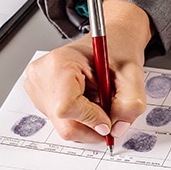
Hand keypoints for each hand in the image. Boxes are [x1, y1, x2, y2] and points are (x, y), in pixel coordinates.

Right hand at [25, 0, 151, 141]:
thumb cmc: (117, 50)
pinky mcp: (41, 99)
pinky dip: (82, 119)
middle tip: (110, 113)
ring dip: (89, 122)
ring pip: (65, 127)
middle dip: (93, 126)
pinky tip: (90, 101)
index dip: (92, 119)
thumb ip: (130, 104)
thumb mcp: (132, 74)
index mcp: (60, 63)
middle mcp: (42, 76)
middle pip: (65, 123)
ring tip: (100, 100)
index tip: (109, 117)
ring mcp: (38, 89)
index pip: (66, 107)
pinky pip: (63, 123)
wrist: (112, 40)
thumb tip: (116, 129)